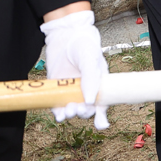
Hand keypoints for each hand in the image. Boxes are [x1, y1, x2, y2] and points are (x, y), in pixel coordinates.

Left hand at [41, 10, 109, 129]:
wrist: (64, 36)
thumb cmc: (83, 45)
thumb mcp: (90, 59)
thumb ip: (91, 78)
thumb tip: (89, 100)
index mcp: (100, 85)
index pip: (102, 104)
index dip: (102, 116)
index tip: (100, 124)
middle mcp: (86, 91)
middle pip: (87, 110)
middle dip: (83, 113)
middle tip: (78, 109)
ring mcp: (71, 92)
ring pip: (72, 111)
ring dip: (71, 115)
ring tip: (68, 111)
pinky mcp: (57, 92)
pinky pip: (58, 108)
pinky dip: (58, 114)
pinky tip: (59, 116)